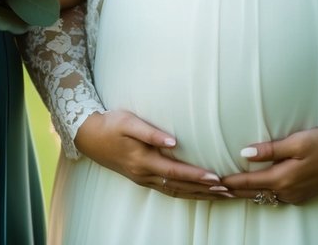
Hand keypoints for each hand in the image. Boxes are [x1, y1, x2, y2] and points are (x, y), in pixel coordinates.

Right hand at [75, 110, 232, 199]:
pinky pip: (169, 190)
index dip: (196, 175)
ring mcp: (143, 179)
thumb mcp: (128, 122)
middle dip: (204, 189)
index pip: (175, 171)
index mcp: (142, 160)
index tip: (216, 178)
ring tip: (220, 196)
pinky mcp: (142, 179)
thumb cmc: (110, 124)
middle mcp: (144, 174)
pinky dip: (186, 193)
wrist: (89, 136)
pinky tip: (197, 193)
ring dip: (198, 195)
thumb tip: (173, 141)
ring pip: (176, 191)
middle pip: (179, 186)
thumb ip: (150, 132)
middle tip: (228, 191)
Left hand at [220, 127, 317, 204]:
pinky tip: (257, 187)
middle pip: (253, 193)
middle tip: (212, 187)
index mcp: (283, 178)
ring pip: (264, 196)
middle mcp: (287, 192)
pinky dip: (262, 192)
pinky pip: (276, 196)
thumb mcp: (298, 141)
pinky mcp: (304, 194)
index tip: (211, 180)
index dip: (228, 181)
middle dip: (233, 190)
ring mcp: (296, 195)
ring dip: (247, 192)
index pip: (248, 182)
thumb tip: (244, 152)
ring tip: (229, 188)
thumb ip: (271, 149)